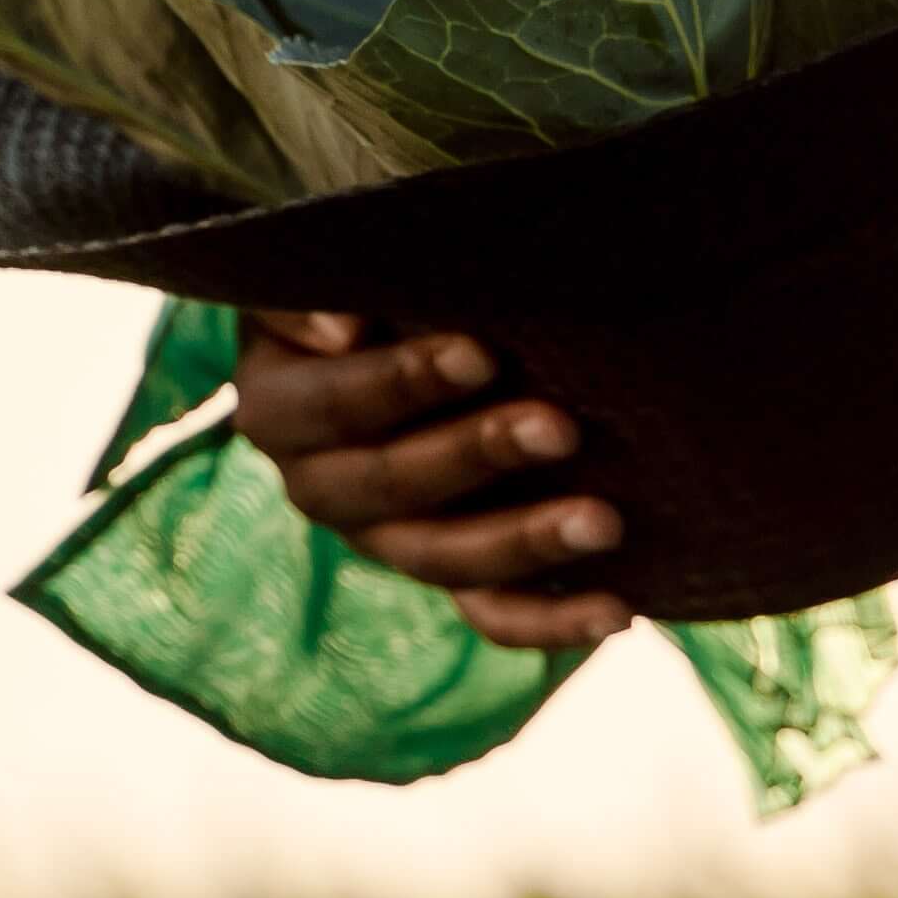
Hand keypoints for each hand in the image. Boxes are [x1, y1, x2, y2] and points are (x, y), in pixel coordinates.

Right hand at [231, 310, 630, 646]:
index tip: (480, 353)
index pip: (339, 403)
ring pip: (448, 562)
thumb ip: (314, 295)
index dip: (405, 382)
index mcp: (281, 412)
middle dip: (481, 455)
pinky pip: (494, 616)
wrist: (381, 346)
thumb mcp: (321, 275)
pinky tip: (617, 611)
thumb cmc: (360, 293)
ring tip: (602, 522)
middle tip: (560, 427)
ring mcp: (388, 542)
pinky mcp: (449, 578)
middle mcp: (324, 488)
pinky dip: (553, 622)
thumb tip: (340, 330)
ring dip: (527, 544)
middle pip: (397, 485)